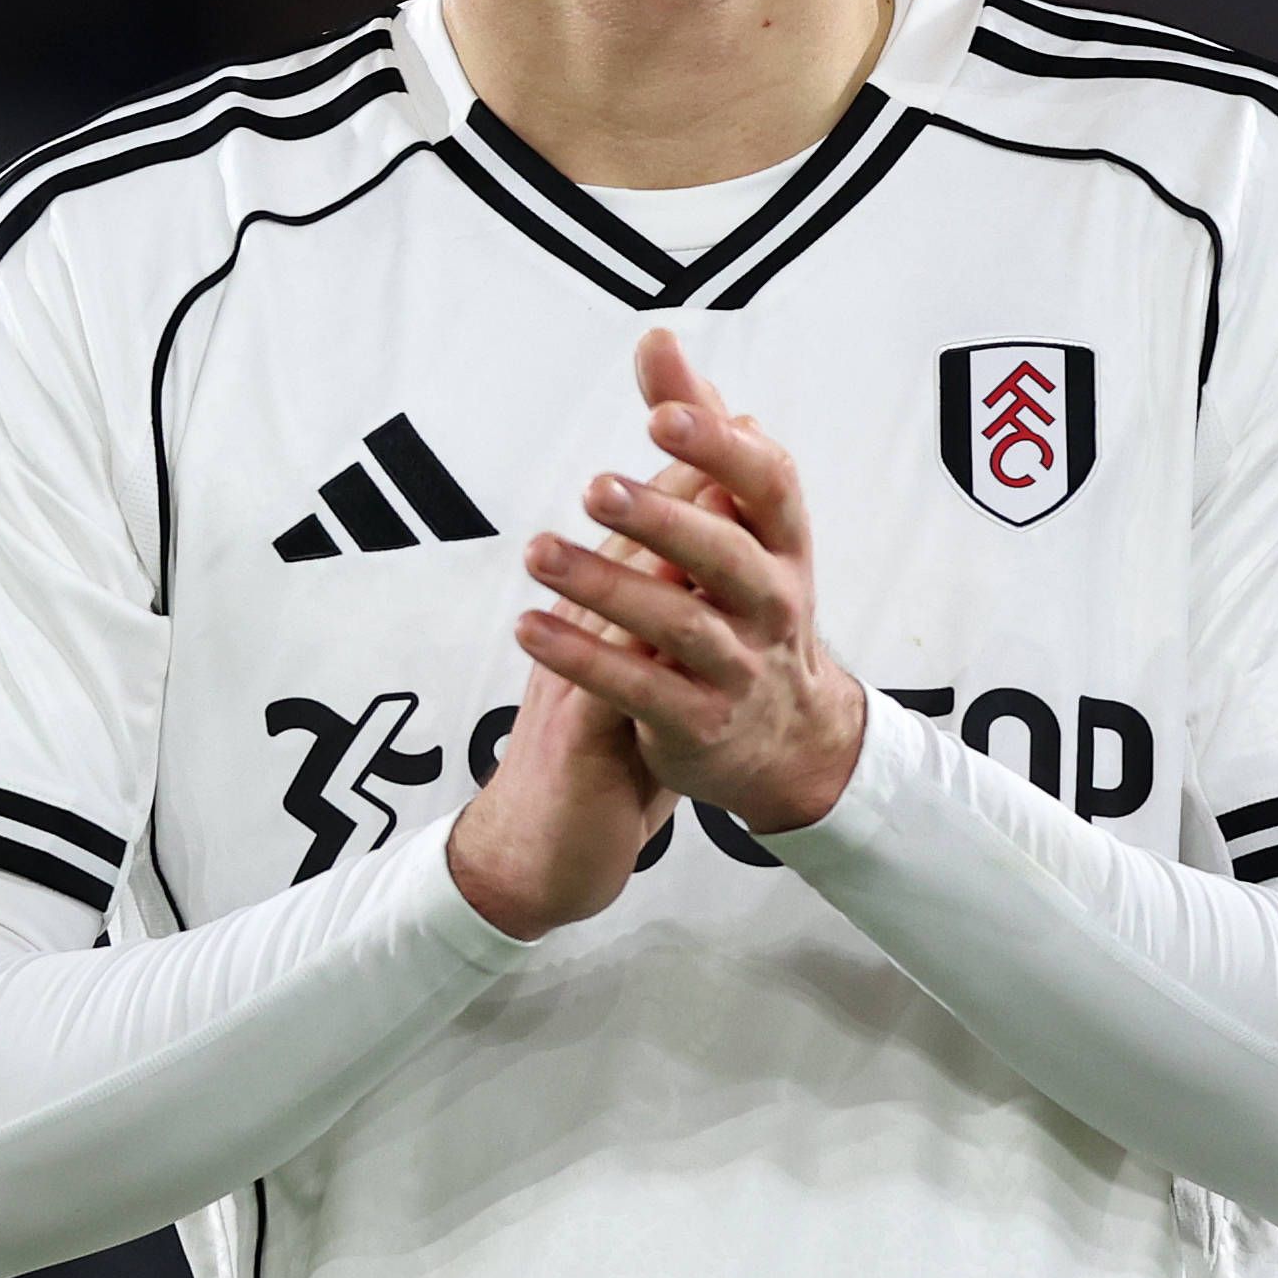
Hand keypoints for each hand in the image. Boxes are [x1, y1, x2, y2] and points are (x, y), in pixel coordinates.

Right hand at [448, 461, 718, 938]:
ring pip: (611, 598)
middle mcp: (585, 634)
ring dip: (651, 547)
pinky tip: (669, 617)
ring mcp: (575, 680)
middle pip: (624, 544)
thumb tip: (719, 558)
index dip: (690, 477)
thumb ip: (679, 613)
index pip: (646, 530)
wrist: (540, 853)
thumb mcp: (648, 677)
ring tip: (697, 504)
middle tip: (713, 433)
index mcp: (607, 616)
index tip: (737, 423)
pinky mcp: (577, 738)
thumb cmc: (601, 762)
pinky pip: (604, 680)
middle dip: (669, 488)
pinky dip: (631, 641)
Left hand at [515, 329, 868, 837]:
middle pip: (722, 556)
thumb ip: (698, 426)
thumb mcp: (740, 516)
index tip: (661, 413)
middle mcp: (772, 601)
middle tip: (595, 489)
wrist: (788, 736)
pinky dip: (582, 659)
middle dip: (660, 520)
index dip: (720, 446)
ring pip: (675, 624)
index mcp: (784, 540)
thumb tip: (657, 339)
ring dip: (603, 587)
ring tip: (538, 552)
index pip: (768, 482)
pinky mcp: (699, 723)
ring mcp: (739, 666)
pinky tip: (528, 626)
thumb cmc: (750, 597)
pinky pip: (638, 689)